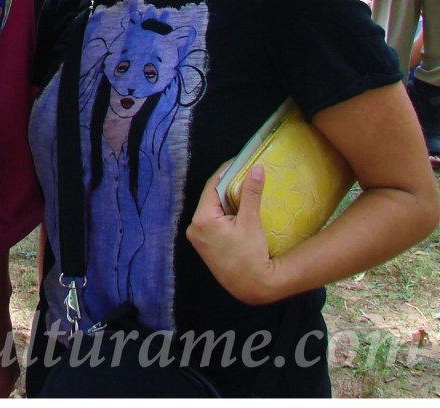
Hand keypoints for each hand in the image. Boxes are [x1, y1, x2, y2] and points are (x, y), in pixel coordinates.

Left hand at [186, 164, 278, 305]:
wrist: (253, 288)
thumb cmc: (251, 256)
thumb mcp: (251, 221)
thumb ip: (250, 193)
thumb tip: (255, 168)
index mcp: (201, 219)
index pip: (212, 186)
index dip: (226, 172)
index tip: (238, 162)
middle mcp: (194, 227)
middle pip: (211, 198)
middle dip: (227, 186)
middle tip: (243, 175)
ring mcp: (197, 238)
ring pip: (212, 210)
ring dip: (226, 201)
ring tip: (242, 190)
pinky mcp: (204, 246)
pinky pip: (212, 223)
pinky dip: (223, 215)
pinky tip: (237, 211)